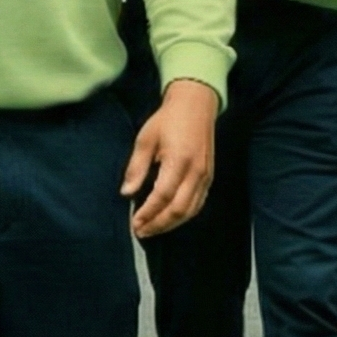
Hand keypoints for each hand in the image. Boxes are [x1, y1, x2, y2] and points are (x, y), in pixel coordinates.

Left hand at [123, 78, 218, 238]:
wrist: (196, 105)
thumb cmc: (167, 120)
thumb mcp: (145, 138)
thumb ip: (136, 167)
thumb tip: (126, 193)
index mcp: (179, 161)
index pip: (162, 196)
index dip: (148, 213)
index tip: (134, 223)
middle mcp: (196, 172)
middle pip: (178, 209)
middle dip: (158, 224)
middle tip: (141, 232)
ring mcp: (206, 176)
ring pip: (190, 210)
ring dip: (171, 224)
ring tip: (152, 229)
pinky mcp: (209, 177)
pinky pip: (198, 203)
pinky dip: (184, 215)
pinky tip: (170, 219)